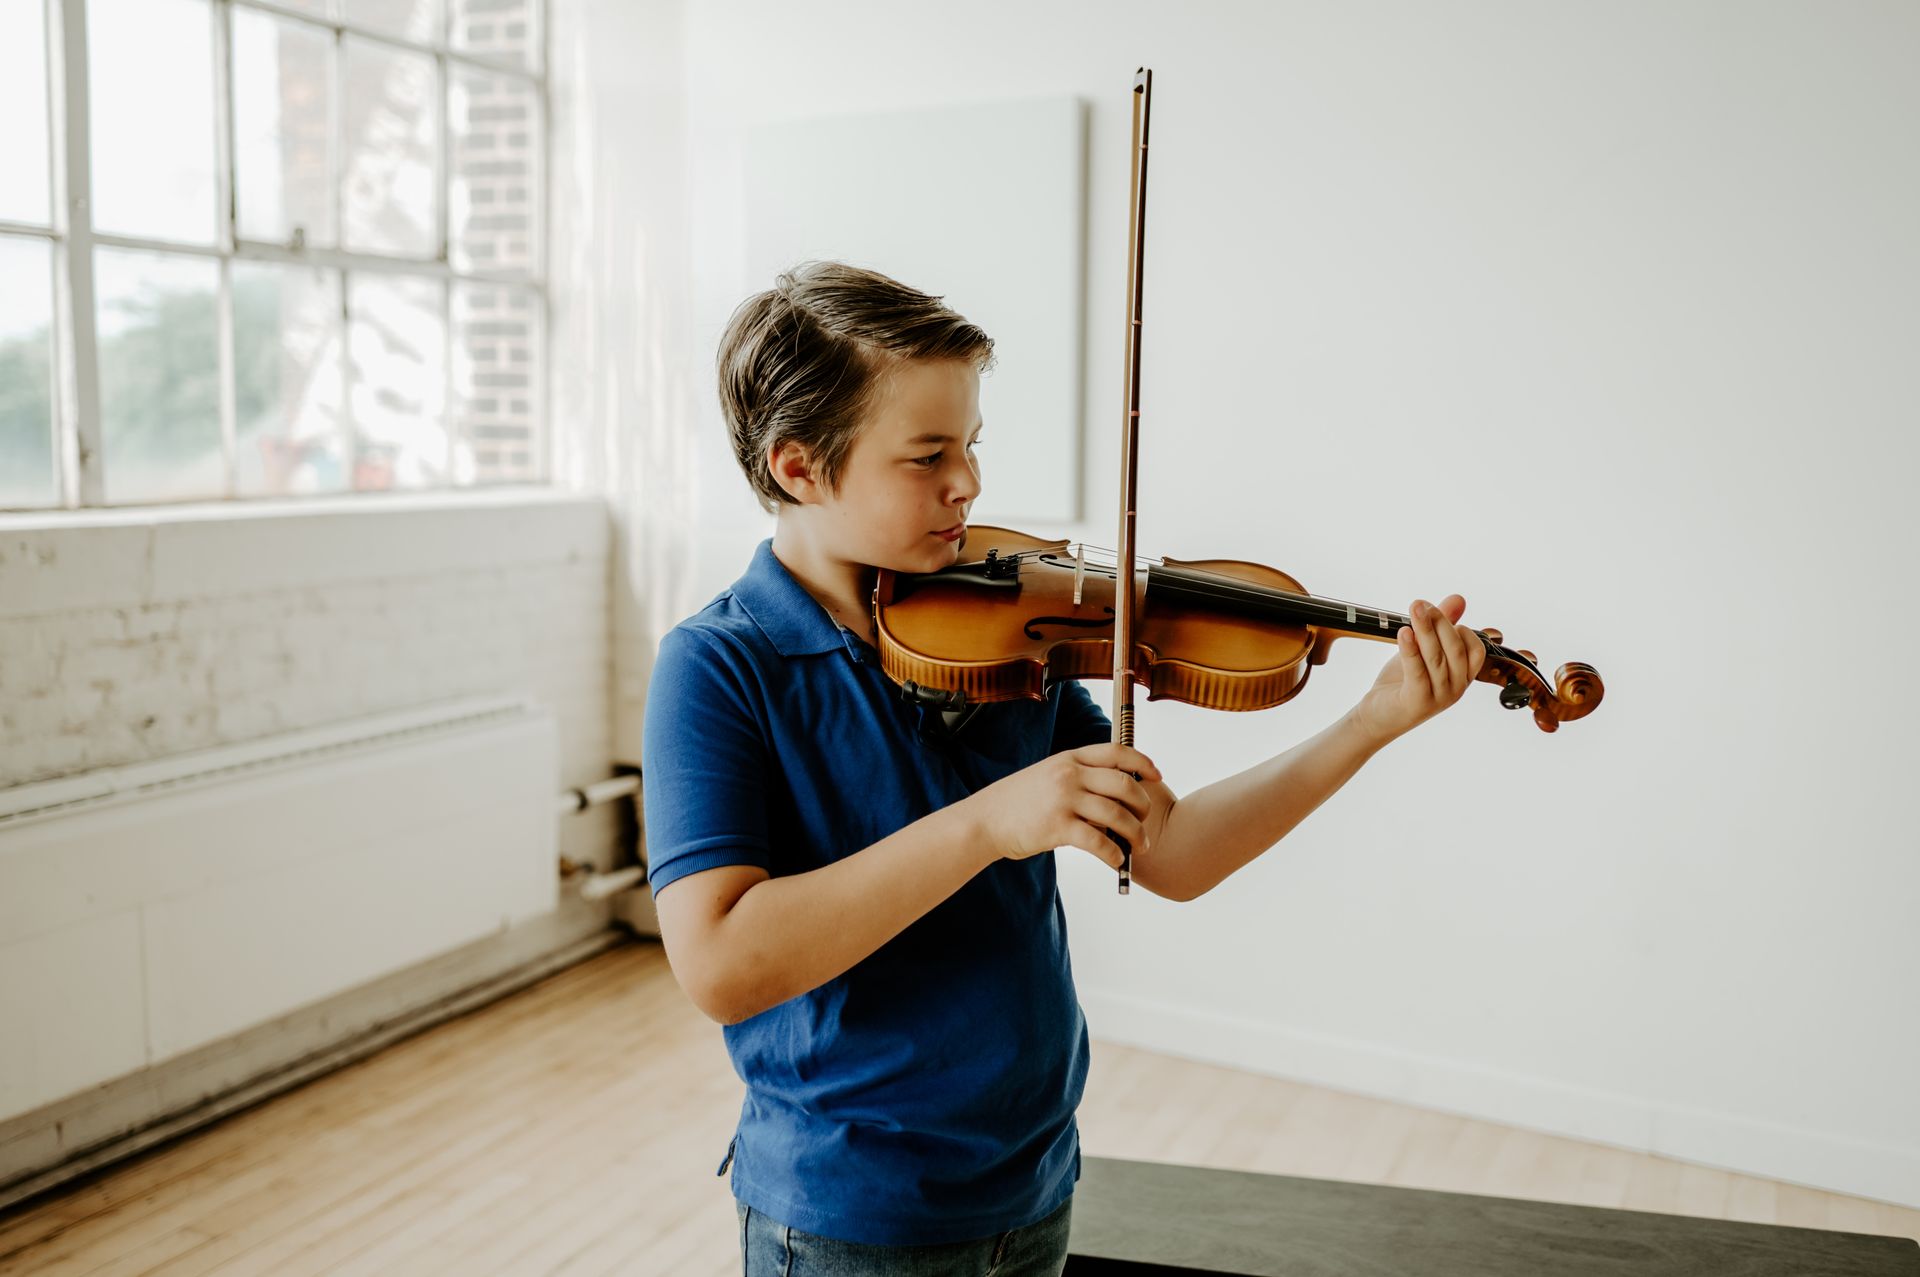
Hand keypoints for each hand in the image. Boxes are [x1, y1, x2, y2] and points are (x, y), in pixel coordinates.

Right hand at [963, 743, 1161, 869]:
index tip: (1157, 776)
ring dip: (1136, 833)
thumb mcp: (1047, 775)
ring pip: (1117, 815)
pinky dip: (1113, 854)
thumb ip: (1077, 777)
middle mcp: (1069, 774)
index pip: (1117, 752)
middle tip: (1146, 821)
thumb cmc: (1017, 802)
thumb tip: (1113, 795)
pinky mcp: (1057, 827)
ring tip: (1140, 846)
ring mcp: (1064, 800)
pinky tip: (1116, 861)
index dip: (1143, 763)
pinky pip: (1098, 841)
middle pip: (1125, 784)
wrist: (983, 820)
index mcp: (1069, 758)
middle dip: (1143, 805)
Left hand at [1353, 594, 1487, 746]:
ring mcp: (1439, 697)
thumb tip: (1458, 599)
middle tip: (1420, 604)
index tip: (1435, 611)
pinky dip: (1411, 650)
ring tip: (1415, 608)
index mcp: (1462, 676)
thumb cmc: (1402, 682)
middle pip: (1455, 649)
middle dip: (1439, 622)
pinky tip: (1404, 632)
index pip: (1475, 649)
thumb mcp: (1423, 650)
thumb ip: (1442, 626)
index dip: (1459, 628)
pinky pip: (1417, 672)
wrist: (1377, 716)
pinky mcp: (1418, 702)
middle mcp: (1456, 688)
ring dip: (1425, 629)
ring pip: (1436, 658)